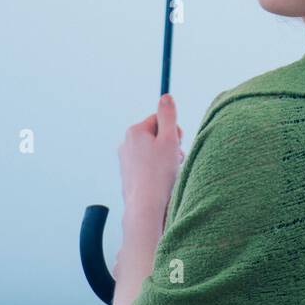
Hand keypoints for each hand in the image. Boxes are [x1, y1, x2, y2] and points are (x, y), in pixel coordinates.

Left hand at [118, 93, 185, 221]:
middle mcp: (126, 144)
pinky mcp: (128, 176)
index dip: (173, 131)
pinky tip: (162, 182)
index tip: (178, 143)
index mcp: (135, 131)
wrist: (146, 207)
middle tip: (176, 160)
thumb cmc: (159, 174)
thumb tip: (166, 96)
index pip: (159, 119)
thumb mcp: (169, 139)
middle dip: (170, 146)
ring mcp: (126, 161)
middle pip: (156, 136)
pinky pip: (147, 167)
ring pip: (153, 152)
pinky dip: (157, 172)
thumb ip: (168, 115)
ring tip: (170, 173)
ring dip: (165, 159)